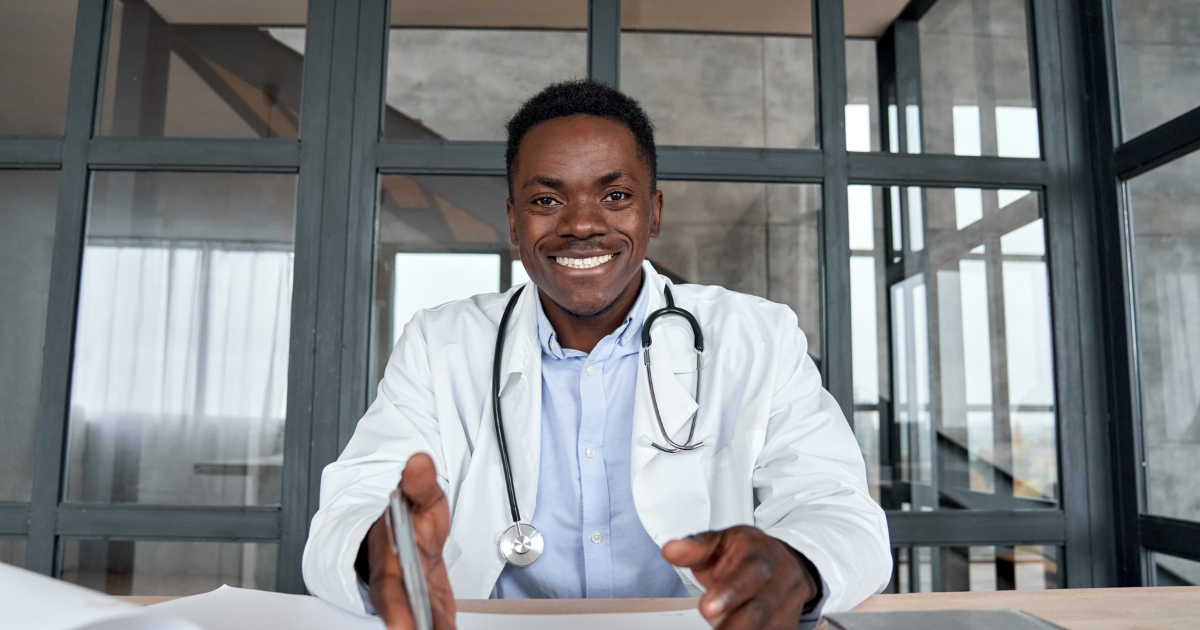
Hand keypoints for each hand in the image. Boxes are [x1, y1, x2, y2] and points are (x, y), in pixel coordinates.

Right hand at [365, 453, 455, 629]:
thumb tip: (418, 462)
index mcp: (390, 563)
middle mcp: (398, 588)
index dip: (396, 612)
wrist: (411, 530)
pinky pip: (437, 623)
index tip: (404, 626)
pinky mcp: (431, 609)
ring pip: (421, 623)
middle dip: (411, 628)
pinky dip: (444, 629)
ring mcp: (415, 601)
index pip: (389, 591)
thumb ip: (421, 484)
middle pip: (402, 616)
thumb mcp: (421, 497)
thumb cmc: (412, 518)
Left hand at [661, 526, 816, 629]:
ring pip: (766, 626)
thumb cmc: (748, 553)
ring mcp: (785, 604)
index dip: (729, 591)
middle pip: (759, 607)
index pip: (749, 571)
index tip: (706, 607)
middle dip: (734, 622)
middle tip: (709, 619)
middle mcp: (777, 578)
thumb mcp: (721, 541)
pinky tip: (732, 629)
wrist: (784, 562)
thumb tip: (671, 550)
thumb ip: (696, 548)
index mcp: (759, 552)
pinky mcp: (787, 623)